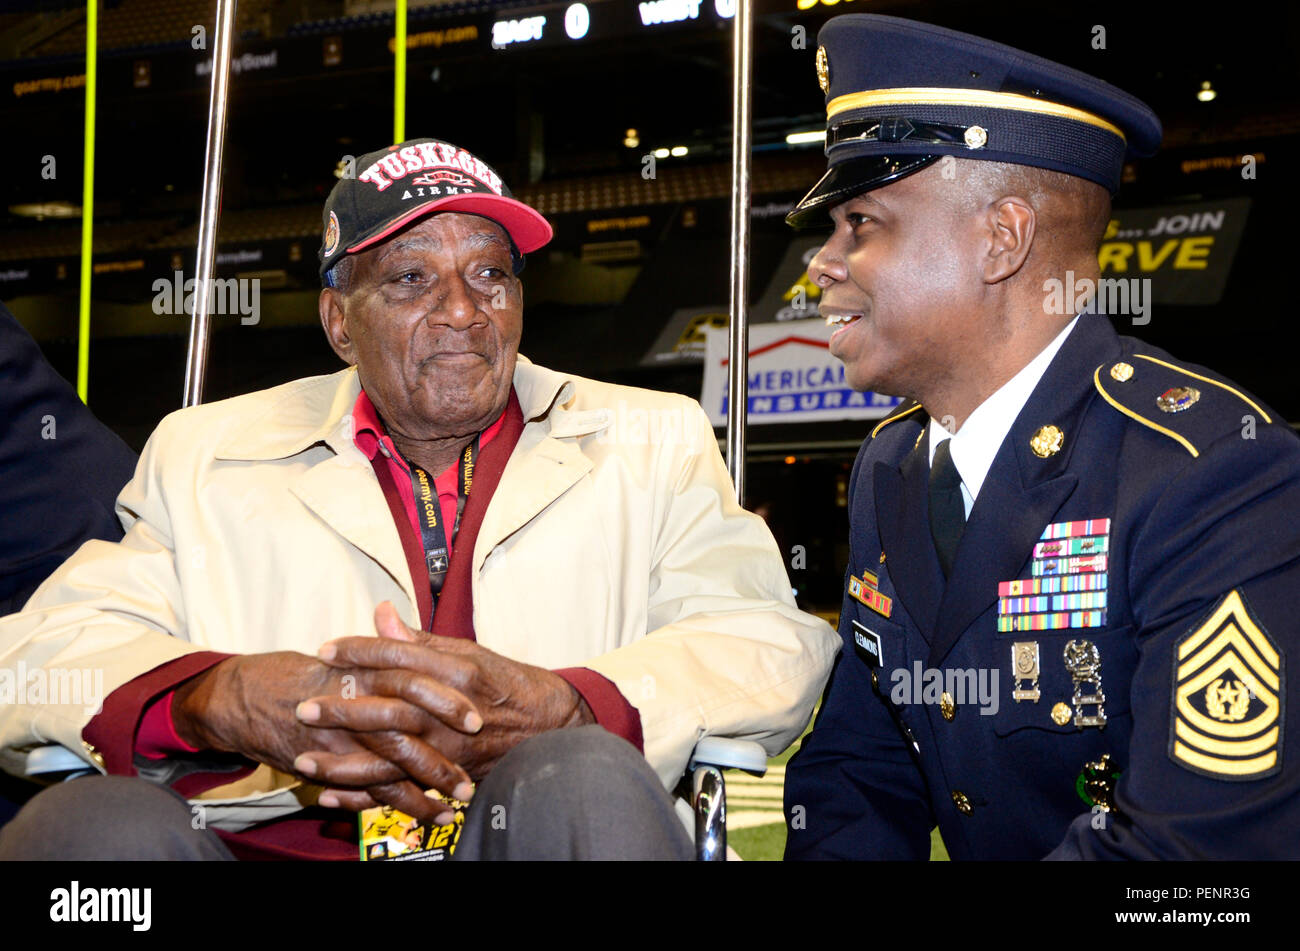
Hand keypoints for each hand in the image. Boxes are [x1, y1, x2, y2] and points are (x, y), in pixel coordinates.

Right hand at [171, 645, 483, 819]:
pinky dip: (393, 803)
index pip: (417, 681)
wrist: (248, 696)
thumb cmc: (306, 674)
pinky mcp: (325, 764)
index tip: (478, 717)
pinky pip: (365, 790)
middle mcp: (355, 704)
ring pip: (389, 768)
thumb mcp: (352, 656)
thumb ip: (391, 648)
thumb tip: (424, 639)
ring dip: (425, 790)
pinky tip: (420, 813)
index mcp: (367, 670)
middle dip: (442, 757)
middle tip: (471, 775)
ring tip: (455, 804)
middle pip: (408, 732)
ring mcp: (340, 737)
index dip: (449, 701)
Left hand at [302, 602, 594, 811]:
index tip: (327, 650)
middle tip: (305, 707)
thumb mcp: (468, 652)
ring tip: (306, 762)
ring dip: (344, 764)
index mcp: (457, 670)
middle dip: (342, 709)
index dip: (359, 650)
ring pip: (389, 758)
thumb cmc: (507, 684)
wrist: (549, 727)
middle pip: (387, 707)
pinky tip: (334, 795)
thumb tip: (381, 611)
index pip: (399, 655)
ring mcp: (450, 747)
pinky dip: (366, 797)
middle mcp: (451, 710)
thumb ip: (419, 639)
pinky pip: (401, 791)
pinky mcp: (449, 776)